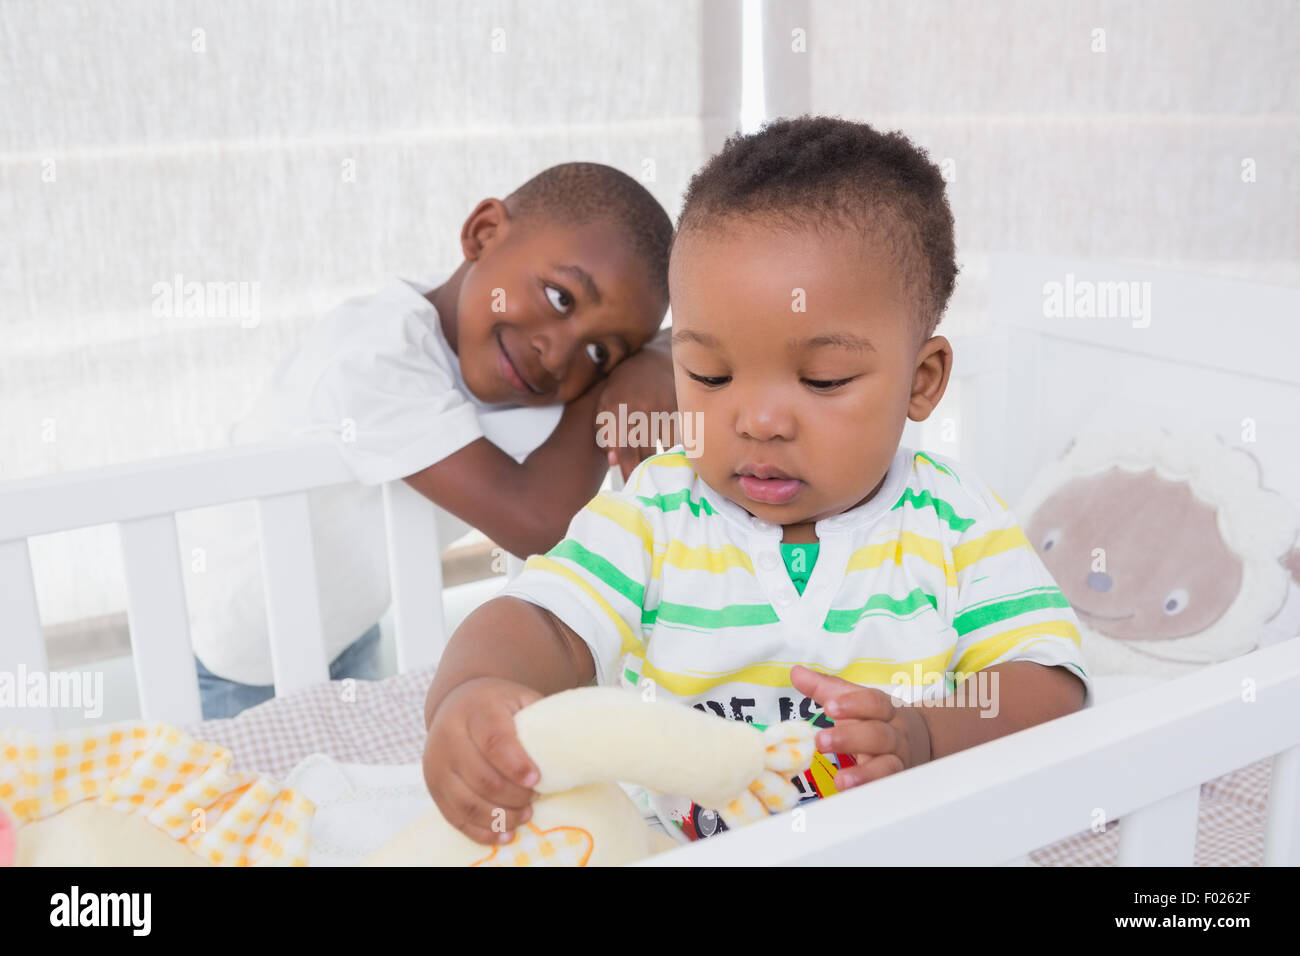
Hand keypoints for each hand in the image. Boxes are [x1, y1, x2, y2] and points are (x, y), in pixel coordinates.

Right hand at [422, 677, 543, 845]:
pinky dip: (480, 830)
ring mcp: (436, 763)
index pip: (494, 741)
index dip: (516, 764)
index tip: (537, 779)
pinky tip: (503, 833)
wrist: (458, 702)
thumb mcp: (520, 699)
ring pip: (467, 801)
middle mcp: (449, 735)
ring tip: (524, 816)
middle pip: (481, 777)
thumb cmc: (499, 705)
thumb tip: (568, 750)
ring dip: (499, 816)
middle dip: (513, 796)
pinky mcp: (433, 786)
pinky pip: (455, 816)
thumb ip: (540, 720)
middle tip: (535, 798)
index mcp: (476, 710)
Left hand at [594, 332, 677, 481]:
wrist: (652, 359)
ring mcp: (665, 407)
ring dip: (665, 465)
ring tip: (664, 481)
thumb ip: (605, 432)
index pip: (625, 448)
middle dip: (645, 472)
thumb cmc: (623, 387)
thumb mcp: (605, 404)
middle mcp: (643, 408)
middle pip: (646, 452)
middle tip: (646, 493)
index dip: (628, 471)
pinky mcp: (682, 409)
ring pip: (667, 447)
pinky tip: (679, 463)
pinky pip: (682, 437)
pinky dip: (680, 452)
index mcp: (619, 409)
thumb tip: (611, 460)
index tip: (630, 489)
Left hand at [789, 665, 931, 788]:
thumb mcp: (854, 701)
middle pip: (878, 735)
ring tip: (840, 780)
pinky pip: (886, 788)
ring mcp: (897, 760)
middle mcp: (894, 734)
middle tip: (821, 741)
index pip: (874, 703)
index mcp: (884, 709)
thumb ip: (824, 688)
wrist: (923, 740)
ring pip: (887, 765)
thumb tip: (796, 672)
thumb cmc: (877, 718)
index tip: (829, 707)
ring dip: (864, 773)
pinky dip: (870, 791)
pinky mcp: (896, 782)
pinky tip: (851, 795)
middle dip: (850, 738)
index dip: (853, 704)